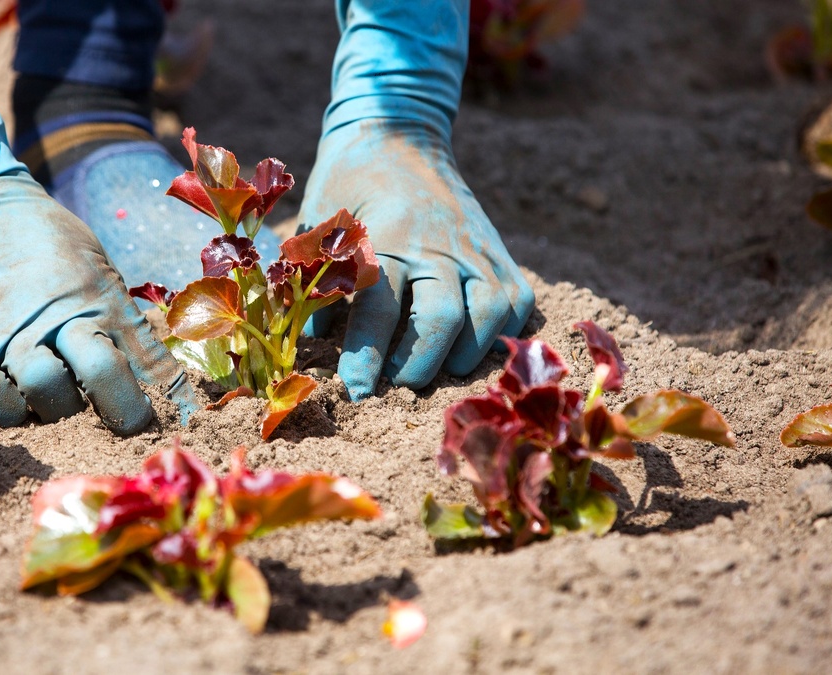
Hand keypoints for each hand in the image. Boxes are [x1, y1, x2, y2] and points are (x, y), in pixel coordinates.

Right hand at [0, 175, 195, 430]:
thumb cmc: (42, 237)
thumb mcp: (95, 265)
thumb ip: (121, 315)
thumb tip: (158, 371)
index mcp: (101, 296)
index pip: (149, 357)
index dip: (172, 395)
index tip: (185, 418)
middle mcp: (62, 316)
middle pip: (102, 375)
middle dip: (121, 408)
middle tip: (121, 418)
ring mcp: (15, 332)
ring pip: (48, 396)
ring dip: (56, 407)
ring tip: (54, 394)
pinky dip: (5, 406)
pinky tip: (12, 393)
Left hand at [300, 119, 534, 399]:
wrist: (399, 131)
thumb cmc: (348, 184)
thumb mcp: (320, 221)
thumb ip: (317, 278)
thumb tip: (316, 341)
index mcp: (385, 235)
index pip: (377, 308)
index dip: (366, 356)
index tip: (356, 392)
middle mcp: (436, 243)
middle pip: (441, 317)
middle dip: (420, 362)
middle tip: (399, 385)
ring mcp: (474, 246)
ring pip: (489, 313)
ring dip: (466, 353)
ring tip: (439, 371)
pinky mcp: (498, 250)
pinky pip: (515, 301)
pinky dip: (501, 333)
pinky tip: (474, 348)